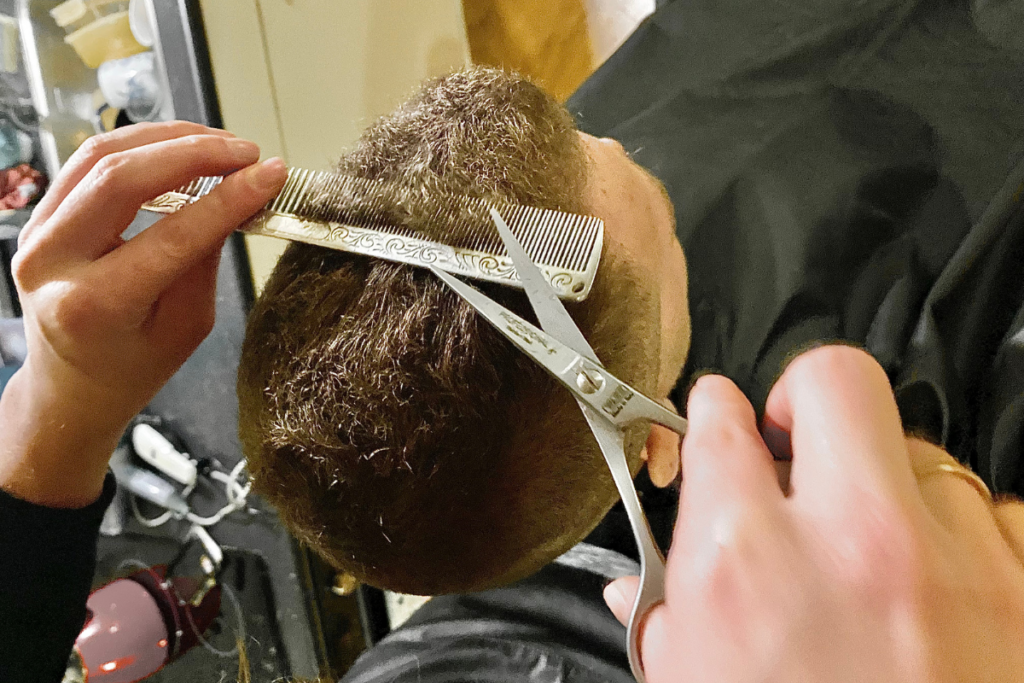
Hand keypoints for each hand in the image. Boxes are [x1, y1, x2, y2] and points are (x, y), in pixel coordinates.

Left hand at [0, 122, 286, 506]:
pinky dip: (138, 146)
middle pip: (121, 177)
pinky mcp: (38, 216)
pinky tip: (179, 147)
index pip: (171, 235)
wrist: (72, 387)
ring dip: (166, 138)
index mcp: (93, 306)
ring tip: (219, 142)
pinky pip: (86, 162)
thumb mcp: (186, 327)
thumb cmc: (134, 366)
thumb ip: (204, 259)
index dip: (227, 198)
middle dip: (193, 152)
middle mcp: (51, 263)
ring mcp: (34, 234)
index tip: (269, 175)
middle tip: (246, 151)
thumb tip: (237, 195)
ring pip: (99, 155)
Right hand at [604, 344, 1023, 681]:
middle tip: (794, 436)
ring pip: (923, 453)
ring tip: (872, 548)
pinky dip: (963, 540)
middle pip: (832, 383)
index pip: (716, 424)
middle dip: (803, 397)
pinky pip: (996, 516)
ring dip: (889, 488)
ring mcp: (952, 562)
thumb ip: (663, 618)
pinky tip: (937, 586)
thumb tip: (633, 580)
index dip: (711, 414)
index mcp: (745, 563)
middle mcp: (851, 543)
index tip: (719, 418)